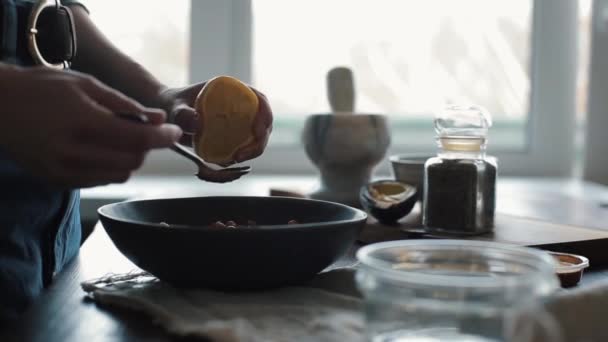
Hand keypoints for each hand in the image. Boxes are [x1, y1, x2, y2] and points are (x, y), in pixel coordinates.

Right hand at [0, 66, 181, 187]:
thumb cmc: (40, 87)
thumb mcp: (85, 84)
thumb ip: (125, 104)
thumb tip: (158, 118)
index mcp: (82, 121)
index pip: (137, 138)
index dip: (163, 136)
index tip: (174, 132)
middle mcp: (72, 150)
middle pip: (132, 161)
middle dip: (146, 148)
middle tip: (143, 131)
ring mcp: (62, 169)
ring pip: (118, 175)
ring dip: (129, 160)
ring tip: (119, 139)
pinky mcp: (56, 180)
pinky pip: (99, 181)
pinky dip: (110, 168)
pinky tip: (101, 150)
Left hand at [161, 81, 272, 162]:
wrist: (169, 115)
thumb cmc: (172, 106)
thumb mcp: (174, 108)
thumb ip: (182, 114)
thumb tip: (197, 122)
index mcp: (233, 90)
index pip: (259, 100)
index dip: (265, 115)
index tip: (257, 131)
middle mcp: (241, 104)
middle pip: (264, 122)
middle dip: (260, 140)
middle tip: (241, 154)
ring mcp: (240, 121)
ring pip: (258, 137)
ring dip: (253, 150)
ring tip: (235, 159)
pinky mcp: (235, 135)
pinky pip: (245, 146)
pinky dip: (243, 155)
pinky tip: (230, 160)